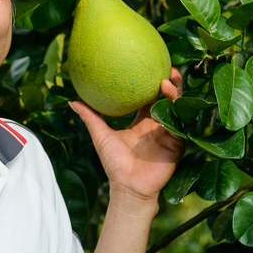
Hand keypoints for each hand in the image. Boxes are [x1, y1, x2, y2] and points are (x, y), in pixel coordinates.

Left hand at [70, 67, 184, 203]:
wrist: (128, 187)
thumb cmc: (114, 163)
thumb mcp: (100, 135)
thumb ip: (90, 117)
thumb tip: (72, 101)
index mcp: (143, 123)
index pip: (150, 98)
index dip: (152, 82)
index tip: (150, 66)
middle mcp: (158, 126)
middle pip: (167, 99)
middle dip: (170, 81)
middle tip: (166, 66)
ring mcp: (168, 134)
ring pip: (176, 108)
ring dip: (175, 92)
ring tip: (168, 78)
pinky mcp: (176, 143)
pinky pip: (179, 124)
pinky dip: (176, 110)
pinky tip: (171, 99)